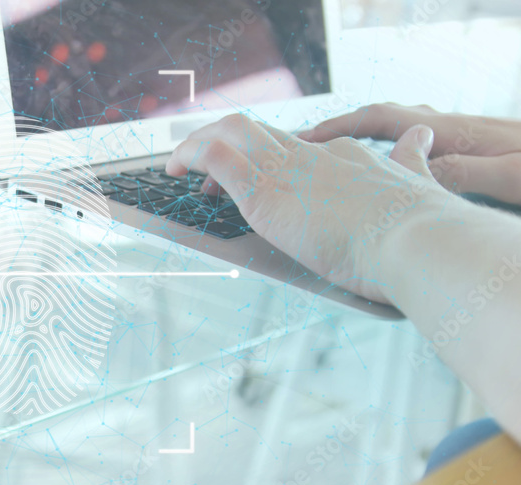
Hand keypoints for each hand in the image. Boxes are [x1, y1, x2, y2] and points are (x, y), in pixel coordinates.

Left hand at [165, 113, 455, 303]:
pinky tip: (177, 170)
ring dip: (198, 143)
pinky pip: (214, 155)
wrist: (416, 241)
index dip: (267, 156)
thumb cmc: (421, 231)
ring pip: (231, 131)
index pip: (295, 144)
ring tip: (179, 165)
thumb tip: (421, 136)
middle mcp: (312, 155)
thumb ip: (413, 161)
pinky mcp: (263, 191)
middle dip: (222, 140)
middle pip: (257, 129)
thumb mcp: (419, 184)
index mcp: (345, 156)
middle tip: (202, 165)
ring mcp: (285, 170)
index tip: (254, 175)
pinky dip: (190, 155)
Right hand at [298, 103, 520, 204]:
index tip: (303, 141)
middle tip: (301, 148)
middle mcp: (452, 129)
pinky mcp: (469, 152)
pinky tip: (383, 173)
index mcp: (454, 132)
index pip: (383, 120)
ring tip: (331, 159)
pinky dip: (388, 153)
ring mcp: (460, 139)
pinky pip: (414, 147)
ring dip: (362, 139)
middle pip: (382, 119)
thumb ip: (462, 171)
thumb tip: (412, 168)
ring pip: (398, 132)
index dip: (339, 128)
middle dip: (339, 130)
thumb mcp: (510, 178)